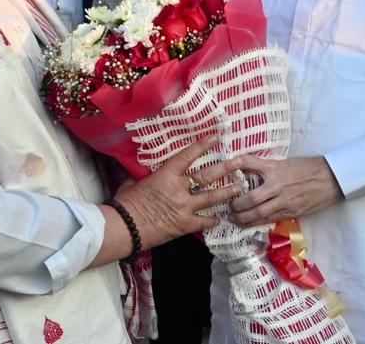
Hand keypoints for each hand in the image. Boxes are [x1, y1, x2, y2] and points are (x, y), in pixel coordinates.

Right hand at [115, 136, 241, 249]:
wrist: (125, 228)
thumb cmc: (125, 204)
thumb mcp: (132, 184)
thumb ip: (142, 177)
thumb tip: (139, 173)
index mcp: (166, 175)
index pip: (188, 156)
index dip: (202, 145)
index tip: (215, 137)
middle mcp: (180, 189)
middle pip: (207, 176)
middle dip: (225, 168)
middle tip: (239, 162)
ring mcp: (185, 207)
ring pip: (211, 197)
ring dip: (226, 192)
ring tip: (239, 187)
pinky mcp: (185, 225)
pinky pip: (204, 221)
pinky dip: (212, 219)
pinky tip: (220, 218)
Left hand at [230, 155, 341, 226]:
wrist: (331, 179)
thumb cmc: (309, 167)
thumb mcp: (286, 162)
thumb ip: (268, 166)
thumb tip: (248, 167)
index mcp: (275, 169)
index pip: (250, 163)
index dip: (236, 164)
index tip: (226, 167)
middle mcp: (277, 186)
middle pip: (251, 199)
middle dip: (237, 205)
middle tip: (228, 207)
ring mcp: (285, 202)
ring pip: (259, 214)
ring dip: (244, 218)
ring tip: (234, 219)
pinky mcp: (291, 212)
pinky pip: (271, 219)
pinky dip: (258, 222)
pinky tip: (249, 224)